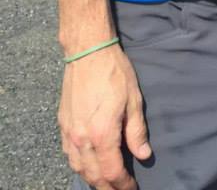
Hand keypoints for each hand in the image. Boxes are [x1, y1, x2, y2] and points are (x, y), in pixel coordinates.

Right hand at [59, 44, 150, 189]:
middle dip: (108, 187)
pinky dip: (80, 165)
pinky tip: (88, 164)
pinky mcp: (62, 125)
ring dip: (93, 179)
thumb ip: (136, 131)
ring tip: (106, 182)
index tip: (133, 188)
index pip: (113, 173)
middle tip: (121, 189)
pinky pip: (69, 155)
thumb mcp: (134, 100)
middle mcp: (82, 139)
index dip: (123, 185)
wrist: (88, 52)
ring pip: (78, 169)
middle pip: (94, 176)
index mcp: (102, 135)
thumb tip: (144, 154)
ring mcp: (69, 133)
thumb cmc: (114, 73)